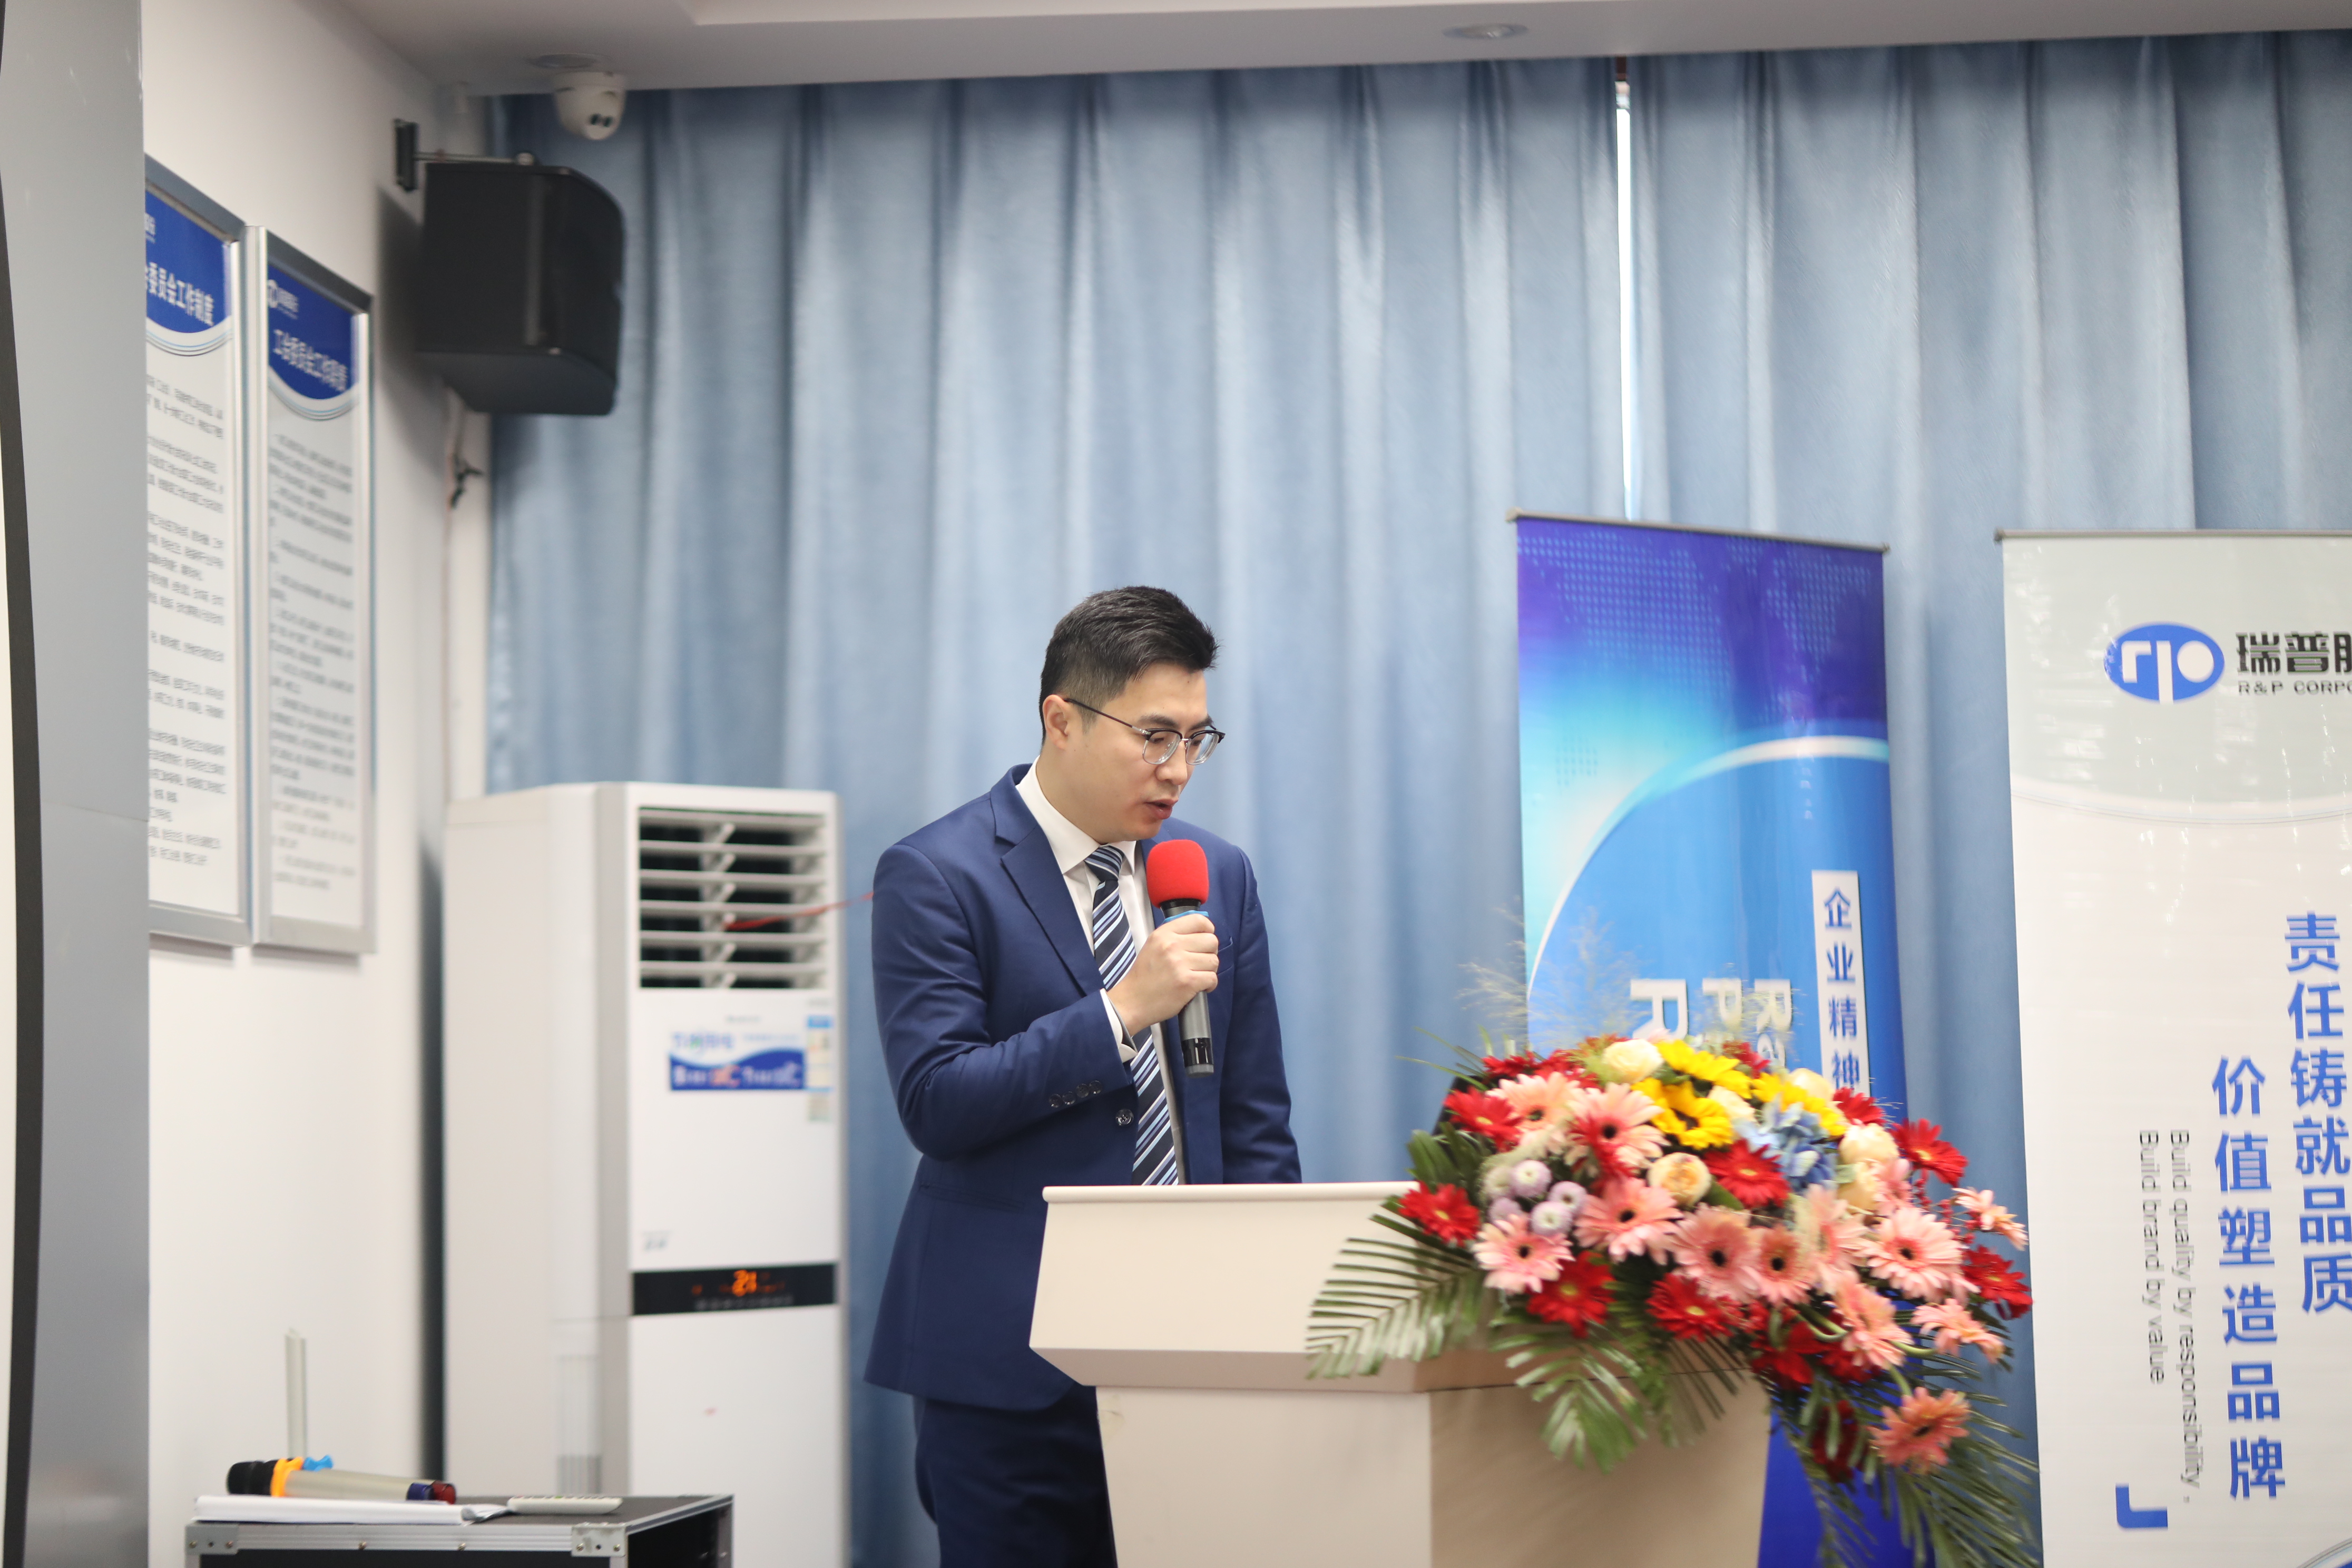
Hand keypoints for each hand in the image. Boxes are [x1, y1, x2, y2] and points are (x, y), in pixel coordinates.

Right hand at [1108, 913, 1217, 1036]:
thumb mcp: (1153, 945)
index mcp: (1163, 934)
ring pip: (1213, 961)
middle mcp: (1172, 945)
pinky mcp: (1187, 982)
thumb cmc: (1144, 976)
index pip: (1198, 920)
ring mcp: (1180, 964)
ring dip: (1209, 970)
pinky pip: (1212, 978)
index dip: (1208, 930)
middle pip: (1211, 941)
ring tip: (1196, 976)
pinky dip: (1209, 985)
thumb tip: (1201, 932)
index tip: (1205, 939)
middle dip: (1210, 953)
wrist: (1132, 1001)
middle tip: (1200, 962)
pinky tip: (1199, 987)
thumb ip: (1174, 936)